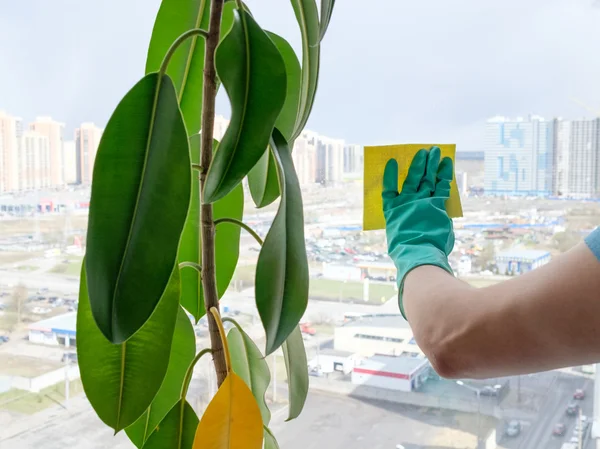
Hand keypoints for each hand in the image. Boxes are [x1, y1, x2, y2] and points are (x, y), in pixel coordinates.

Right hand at [382, 146, 454, 316]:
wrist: (418, 260)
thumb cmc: (408, 260)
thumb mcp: (402, 249)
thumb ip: (407, 242)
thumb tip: (412, 257)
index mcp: (393, 215)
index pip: (389, 191)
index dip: (389, 176)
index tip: (391, 162)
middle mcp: (405, 206)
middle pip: (411, 181)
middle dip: (417, 166)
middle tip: (423, 152)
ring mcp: (420, 204)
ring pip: (424, 180)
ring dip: (429, 164)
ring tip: (433, 151)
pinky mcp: (436, 207)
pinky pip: (439, 188)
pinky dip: (443, 175)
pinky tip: (444, 163)